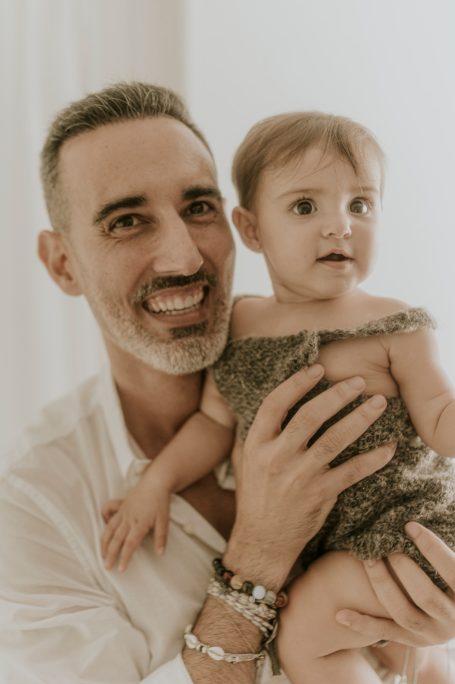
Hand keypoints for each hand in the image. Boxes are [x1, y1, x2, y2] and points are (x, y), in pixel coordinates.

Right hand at [101, 482, 170, 571]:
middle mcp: (128, 519)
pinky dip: (105, 527)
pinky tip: (104, 535)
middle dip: (110, 554)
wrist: (155, 482)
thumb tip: (160, 554)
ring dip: (104, 544)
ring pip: (109, 530)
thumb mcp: (164, 520)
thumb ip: (161, 537)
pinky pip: (108, 518)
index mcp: (140, 523)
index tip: (121, 570)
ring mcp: (122, 513)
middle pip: (116, 539)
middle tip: (106, 567)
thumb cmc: (160, 502)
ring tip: (102, 556)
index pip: (130, 544)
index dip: (125, 557)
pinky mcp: (120, 508)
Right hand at [224, 365, 394, 588]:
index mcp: (256, 443)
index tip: (318, 369)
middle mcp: (277, 457)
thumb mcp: (244, 458)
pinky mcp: (320, 495)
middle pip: (310, 417)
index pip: (275, 404)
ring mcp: (299, 476)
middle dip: (337, 395)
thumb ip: (258, 430)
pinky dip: (372, 459)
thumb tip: (275, 400)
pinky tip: (388, 448)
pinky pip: (351, 472)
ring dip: (360, 419)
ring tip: (378, 403)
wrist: (261, 539)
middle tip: (359, 382)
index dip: (297, 383)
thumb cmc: (255, 493)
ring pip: (334, 440)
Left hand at [336, 522, 454, 645]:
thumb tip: (418, 520)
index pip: (452, 571)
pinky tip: (340, 613)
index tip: (409, 525)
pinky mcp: (412, 641)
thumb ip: (444, 549)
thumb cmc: (450, 575)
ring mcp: (431, 633)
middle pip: (425, 595)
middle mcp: (452, 620)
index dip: (431, 548)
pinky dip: (361, 624)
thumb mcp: (454, 563)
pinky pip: (384, 632)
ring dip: (382, 585)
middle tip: (385, 544)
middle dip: (403, 567)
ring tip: (367, 559)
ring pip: (403, 612)